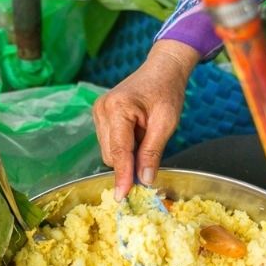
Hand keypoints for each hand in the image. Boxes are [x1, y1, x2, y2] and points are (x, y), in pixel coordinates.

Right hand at [93, 40, 198, 199]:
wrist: (162, 69)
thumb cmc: (167, 91)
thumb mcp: (166, 123)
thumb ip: (153, 152)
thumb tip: (145, 179)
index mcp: (118, 108)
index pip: (118, 151)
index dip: (122, 175)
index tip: (122, 196)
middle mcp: (102, 109)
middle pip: (110, 154)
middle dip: (128, 162)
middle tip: (151, 151)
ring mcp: (98, 111)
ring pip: (108, 151)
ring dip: (127, 153)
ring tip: (145, 133)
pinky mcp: (100, 115)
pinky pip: (109, 142)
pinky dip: (124, 145)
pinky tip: (137, 131)